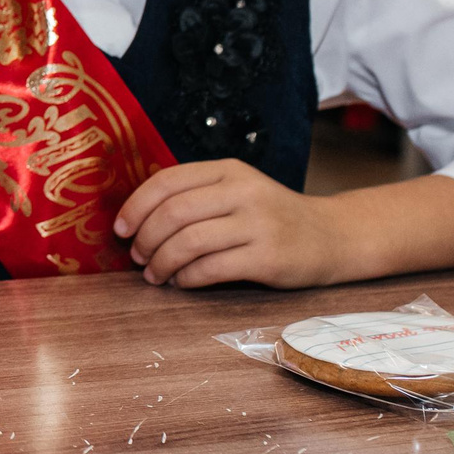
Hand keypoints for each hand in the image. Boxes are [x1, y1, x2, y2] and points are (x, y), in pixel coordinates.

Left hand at [111, 160, 340, 287]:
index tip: (120, 229)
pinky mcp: (268, 257)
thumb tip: (138, 222)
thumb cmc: (273, 217)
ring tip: (155, 274)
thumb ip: (197, 196)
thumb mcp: (238, 191)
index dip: (136, 206)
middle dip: (146, 238)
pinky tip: (182, 282)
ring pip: (189, 241)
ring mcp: (258, 224)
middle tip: (137, 256)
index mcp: (228, 171)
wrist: (333, 236)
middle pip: (174, 212)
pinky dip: (187, 278)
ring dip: (162, 262)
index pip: (168, 181)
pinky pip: (212, 268)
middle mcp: (243, 192)